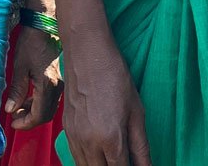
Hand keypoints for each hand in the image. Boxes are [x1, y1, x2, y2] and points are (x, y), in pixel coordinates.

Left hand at [3, 26, 62, 130]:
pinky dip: (37, 104)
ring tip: (17, 110)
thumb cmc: (31, 43)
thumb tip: (10, 109)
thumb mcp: (20, 66)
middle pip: (45, 115)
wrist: (44, 26)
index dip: (26, 123)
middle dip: (29, 120)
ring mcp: (59, 84)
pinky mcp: (57, 80)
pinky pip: (49, 99)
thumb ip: (16, 90)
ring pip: (48, 108)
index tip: (13, 123)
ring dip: (33, 112)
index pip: (39, 115)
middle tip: (14, 118)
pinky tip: (26, 101)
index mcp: (47, 85)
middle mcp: (56, 87)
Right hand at [62, 37, 149, 165]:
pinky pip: (76, 157)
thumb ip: (141, 148)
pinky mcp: (66, 130)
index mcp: (110, 139)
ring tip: (114, 158)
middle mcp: (88, 143)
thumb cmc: (115, 77)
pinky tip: (99, 155)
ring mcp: (74, 137)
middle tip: (126, 160)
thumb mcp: (137, 113)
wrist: (87, 53)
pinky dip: (88, 162)